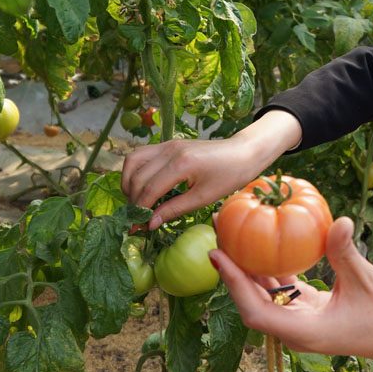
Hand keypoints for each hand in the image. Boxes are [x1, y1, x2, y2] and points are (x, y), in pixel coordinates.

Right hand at [121, 109, 301, 227]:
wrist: (243, 153)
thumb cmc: (229, 176)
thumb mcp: (203, 198)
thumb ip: (173, 209)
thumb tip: (150, 224)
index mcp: (181, 164)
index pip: (149, 190)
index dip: (140, 211)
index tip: (136, 228)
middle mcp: (169, 150)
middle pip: (137, 176)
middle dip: (133, 200)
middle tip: (137, 219)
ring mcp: (167, 144)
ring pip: (132, 161)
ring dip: (128, 182)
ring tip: (136, 201)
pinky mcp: (168, 143)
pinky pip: (141, 155)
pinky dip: (135, 171)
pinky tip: (142, 186)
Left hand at [209, 217, 372, 362]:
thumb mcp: (366, 281)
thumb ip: (346, 253)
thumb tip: (340, 220)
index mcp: (304, 332)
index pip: (255, 311)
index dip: (233, 284)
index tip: (217, 255)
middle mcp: (296, 331)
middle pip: (252, 302)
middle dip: (231, 272)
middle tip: (217, 235)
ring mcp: (301, 322)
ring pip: (265, 296)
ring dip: (248, 269)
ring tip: (231, 235)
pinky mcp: (308, 312)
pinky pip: (281, 291)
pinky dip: (269, 270)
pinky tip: (261, 245)